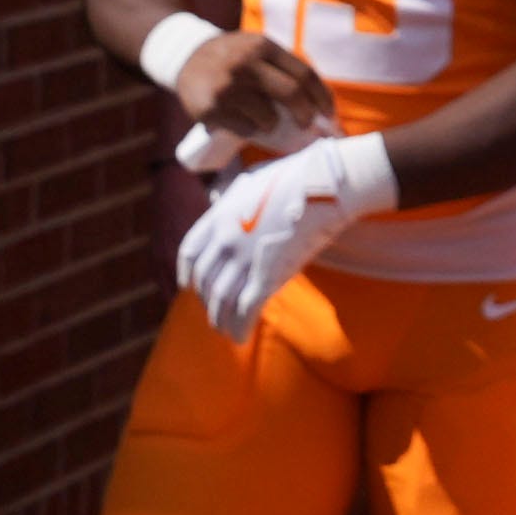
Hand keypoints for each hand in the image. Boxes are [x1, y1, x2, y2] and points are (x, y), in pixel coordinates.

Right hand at [174, 30, 335, 156]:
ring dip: (272, 124)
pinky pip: (245, 129)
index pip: (305, 74)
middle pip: (292, 94)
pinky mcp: (210, 109)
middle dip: (306, 114)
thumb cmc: (232, 56)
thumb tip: (318, 102)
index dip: (322, 96)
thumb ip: (283, 67)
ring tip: (265, 120)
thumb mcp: (257, 48)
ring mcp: (227, 87)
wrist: (184, 56)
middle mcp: (246, 64)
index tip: (329, 113)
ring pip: (269, 117)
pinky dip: (251, 130)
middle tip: (307, 124)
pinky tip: (243, 122)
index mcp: (264, 47)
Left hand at [179, 132, 394, 340]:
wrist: (328, 184)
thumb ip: (239, 197)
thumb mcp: (256, 181)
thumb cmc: (301, 177)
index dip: (187, 273)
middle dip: (206, 300)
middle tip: (214, 311)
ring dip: (220, 320)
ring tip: (225, 331)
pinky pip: (246, 308)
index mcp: (220, 215)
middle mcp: (225, 239)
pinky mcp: (268, 274)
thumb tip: (234, 200)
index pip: (189, 252)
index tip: (189, 285)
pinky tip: (241, 338)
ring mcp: (245, 258)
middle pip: (204, 281)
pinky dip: (240, 327)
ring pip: (221, 300)